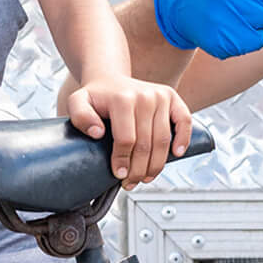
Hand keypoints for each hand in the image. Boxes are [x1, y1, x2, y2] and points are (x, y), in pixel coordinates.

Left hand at [64, 76, 190, 186]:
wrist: (110, 80)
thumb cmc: (95, 97)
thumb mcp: (78, 102)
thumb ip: (80, 116)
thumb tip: (98, 132)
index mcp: (123, 98)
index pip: (126, 139)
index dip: (123, 161)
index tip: (119, 175)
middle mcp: (145, 96)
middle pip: (146, 143)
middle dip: (139, 169)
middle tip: (131, 183)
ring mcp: (160, 96)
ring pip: (163, 139)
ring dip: (156, 164)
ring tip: (146, 177)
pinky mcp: (172, 97)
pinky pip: (184, 120)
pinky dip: (183, 139)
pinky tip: (177, 154)